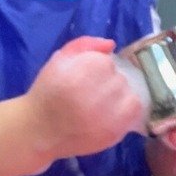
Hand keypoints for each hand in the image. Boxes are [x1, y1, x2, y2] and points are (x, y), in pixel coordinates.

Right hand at [23, 35, 144, 165]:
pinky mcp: (116, 130)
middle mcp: (98, 91)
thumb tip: (111, 44)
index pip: (106, 62)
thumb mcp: (59, 60)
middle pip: (118, 78)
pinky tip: (111, 115)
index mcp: (83, 70)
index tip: (82, 80)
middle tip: (88, 96)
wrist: (39, 131)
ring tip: (98, 107)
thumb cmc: (48, 93)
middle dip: (106, 84)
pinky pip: (135, 110)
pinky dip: (127, 111)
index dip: (96, 69)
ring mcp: (110, 112)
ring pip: (128, 93)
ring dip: (118, 97)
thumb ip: (84, 44)